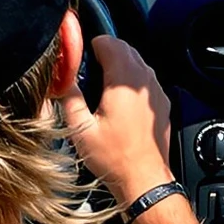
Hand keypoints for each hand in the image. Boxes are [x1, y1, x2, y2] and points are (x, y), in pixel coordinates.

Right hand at [56, 35, 173, 209]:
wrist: (144, 181)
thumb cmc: (115, 159)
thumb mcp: (80, 129)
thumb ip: (69, 97)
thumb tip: (62, 79)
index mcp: (123, 83)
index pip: (110, 43)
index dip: (92, 45)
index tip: (82, 55)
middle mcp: (144, 83)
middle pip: (126, 48)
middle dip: (106, 52)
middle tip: (88, 68)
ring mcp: (156, 93)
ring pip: (138, 62)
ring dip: (120, 65)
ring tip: (102, 84)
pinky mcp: (162, 105)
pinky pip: (147, 80)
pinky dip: (133, 81)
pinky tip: (119, 99)